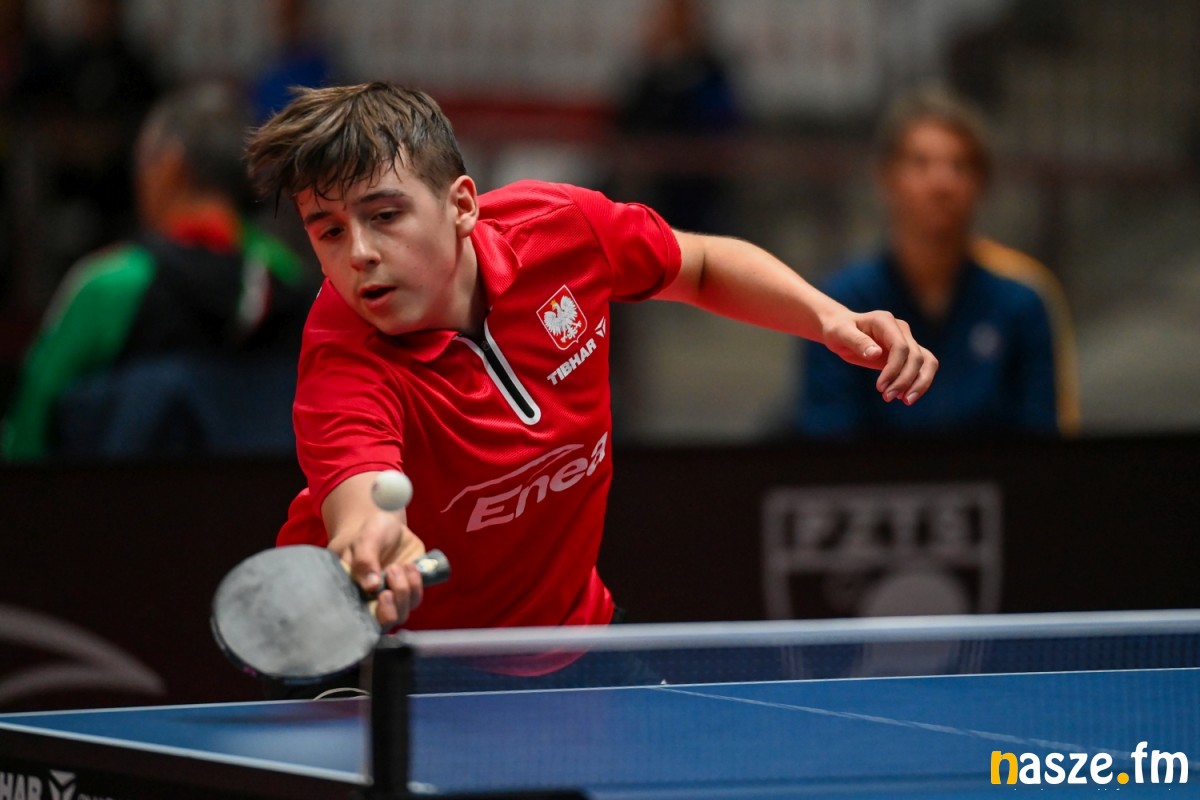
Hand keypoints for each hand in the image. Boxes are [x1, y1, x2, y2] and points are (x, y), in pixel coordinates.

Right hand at [325, 470, 428, 626]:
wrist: (387, 525)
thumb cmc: (368, 534)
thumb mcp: (365, 539)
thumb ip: (365, 561)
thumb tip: (371, 587)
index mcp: (353, 593)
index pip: (360, 620)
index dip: (373, 615)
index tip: (382, 594)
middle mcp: (372, 601)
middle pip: (384, 622)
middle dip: (391, 608)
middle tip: (390, 581)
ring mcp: (392, 597)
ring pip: (402, 612)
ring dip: (403, 591)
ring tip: (397, 566)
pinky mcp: (409, 589)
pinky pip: (416, 598)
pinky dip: (415, 584)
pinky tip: (410, 565)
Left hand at [821, 309, 937, 404]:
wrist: (841, 329)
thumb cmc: (838, 330)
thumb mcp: (840, 334)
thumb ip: (857, 341)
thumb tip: (875, 353)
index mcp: (885, 321)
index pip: (901, 346)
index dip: (894, 369)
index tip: (880, 387)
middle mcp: (901, 330)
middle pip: (916, 357)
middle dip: (904, 380)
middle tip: (887, 397)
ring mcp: (907, 341)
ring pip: (927, 362)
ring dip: (919, 383)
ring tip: (905, 401)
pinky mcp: (907, 354)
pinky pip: (922, 368)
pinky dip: (919, 382)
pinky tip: (906, 397)